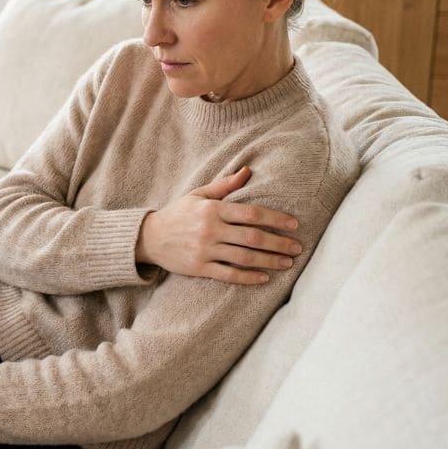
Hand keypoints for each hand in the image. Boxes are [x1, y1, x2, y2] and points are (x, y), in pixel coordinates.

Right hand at [136, 166, 302, 284]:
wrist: (149, 237)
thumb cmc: (178, 214)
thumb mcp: (198, 195)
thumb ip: (225, 185)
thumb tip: (248, 171)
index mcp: (213, 209)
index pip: (251, 214)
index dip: (276, 219)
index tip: (293, 224)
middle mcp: (210, 230)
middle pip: (253, 237)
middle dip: (279, 243)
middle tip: (298, 247)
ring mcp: (205, 250)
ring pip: (244, 257)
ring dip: (270, 261)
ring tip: (287, 262)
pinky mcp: (199, 268)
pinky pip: (229, 274)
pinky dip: (249, 277)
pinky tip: (264, 277)